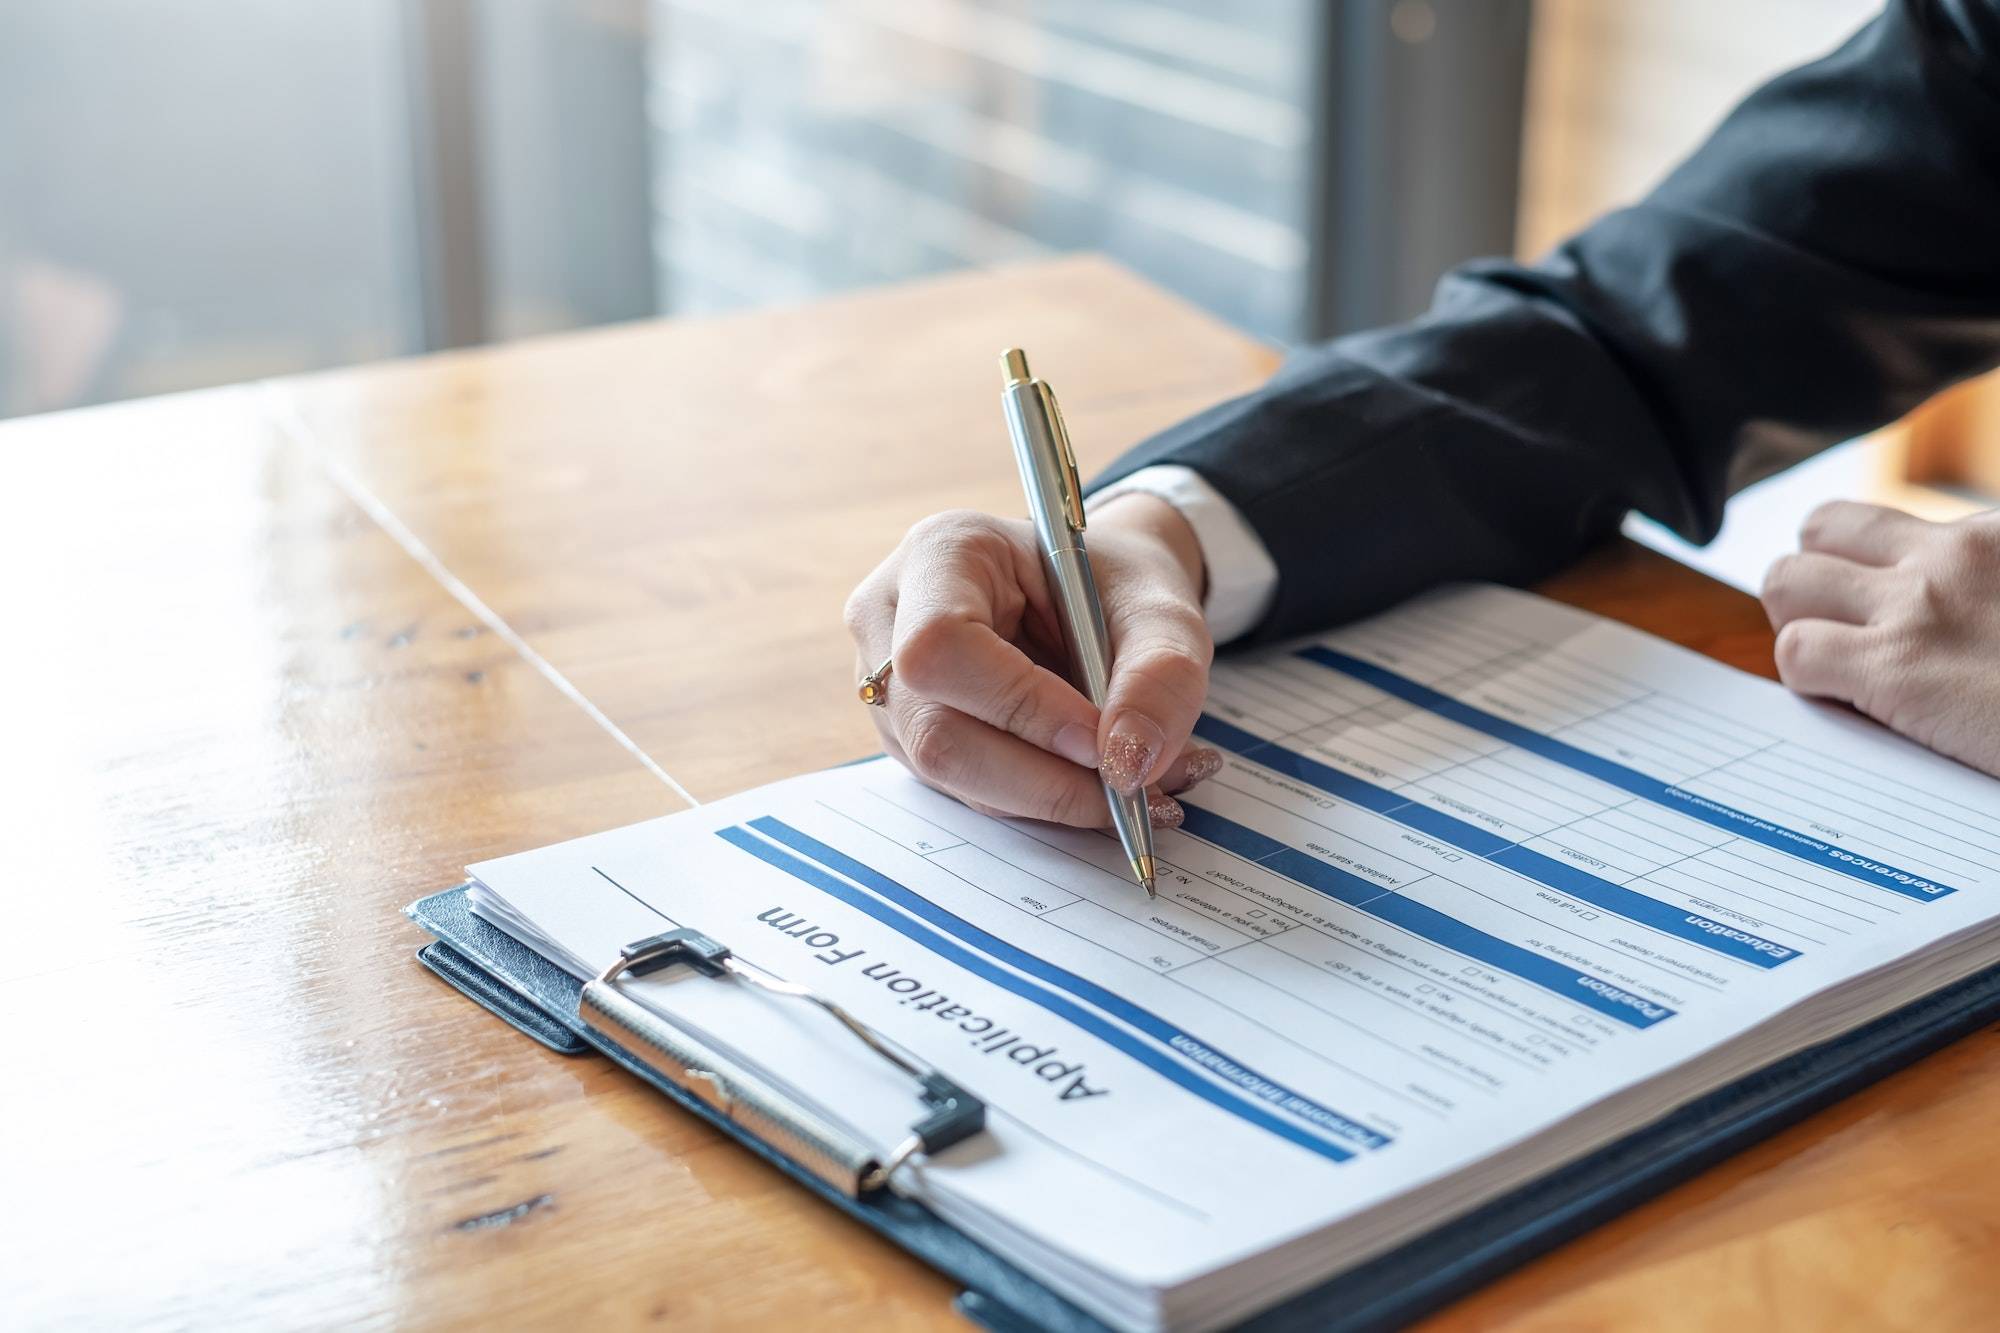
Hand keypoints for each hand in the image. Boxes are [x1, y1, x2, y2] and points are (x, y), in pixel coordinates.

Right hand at [844, 493, 1221, 826]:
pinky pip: (968, 790)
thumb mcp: (1162, 608)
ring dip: (1051, 797)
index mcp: (939, 555)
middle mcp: (890, 621)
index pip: (942, 646)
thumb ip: (1160, 674)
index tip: (1101, 739)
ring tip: (1138, 783)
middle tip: (1129, 787)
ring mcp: (893, 687)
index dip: (1019, 705)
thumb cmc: (1116, 586)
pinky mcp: (913, 738)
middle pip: (935, 730)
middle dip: (1041, 778)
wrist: (1097, 596)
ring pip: (952, 774)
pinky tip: (1099, 783)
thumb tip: (1127, 764)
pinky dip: (1042, 801)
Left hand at [1760, 501, 1999, 776]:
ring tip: (1835, 658)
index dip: (1870, 563)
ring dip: (1797, 619)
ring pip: (1785, 580)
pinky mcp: (1894, 668)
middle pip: (1822, 528)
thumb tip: (1967, 621)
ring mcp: (1918, 607)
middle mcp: (1954, 553)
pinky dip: (1806, 678)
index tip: (1885, 601)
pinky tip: (1848, 700)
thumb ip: (1984, 590)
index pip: (1890, 521)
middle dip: (1816, 576)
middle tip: (1842, 626)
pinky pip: (1795, 650)